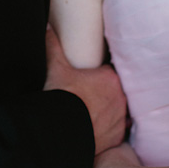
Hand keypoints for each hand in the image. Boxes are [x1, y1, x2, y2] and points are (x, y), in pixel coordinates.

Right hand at [44, 25, 126, 153]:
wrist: (61, 132)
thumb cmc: (62, 98)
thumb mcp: (56, 68)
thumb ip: (54, 46)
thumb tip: (48, 29)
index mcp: (111, 79)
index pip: (112, 72)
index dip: (103, 75)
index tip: (95, 78)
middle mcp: (120, 98)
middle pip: (117, 91)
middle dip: (107, 92)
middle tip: (92, 94)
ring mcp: (120, 119)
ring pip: (119, 111)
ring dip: (110, 110)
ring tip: (94, 112)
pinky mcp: (116, 137)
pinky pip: (117, 131)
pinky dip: (109, 129)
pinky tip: (98, 128)